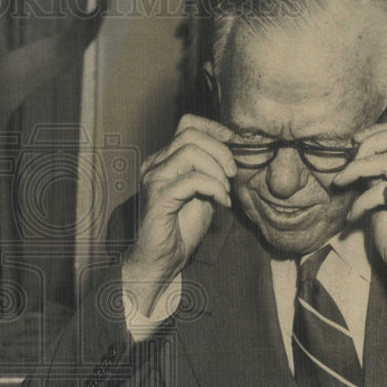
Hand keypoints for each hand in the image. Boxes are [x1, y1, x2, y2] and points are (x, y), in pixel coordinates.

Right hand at [123, 115, 234, 315]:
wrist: (162, 261)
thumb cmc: (180, 230)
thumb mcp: (203, 194)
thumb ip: (212, 172)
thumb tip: (231, 154)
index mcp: (163, 161)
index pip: (186, 125)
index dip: (212, 127)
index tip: (233, 141)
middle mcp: (154, 165)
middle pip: (190, 134)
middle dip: (220, 151)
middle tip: (232, 174)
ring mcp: (154, 179)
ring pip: (190, 152)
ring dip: (217, 170)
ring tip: (224, 191)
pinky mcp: (159, 196)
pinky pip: (193, 179)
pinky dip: (214, 188)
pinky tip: (221, 203)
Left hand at [333, 121, 386, 315]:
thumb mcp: (385, 202)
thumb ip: (377, 178)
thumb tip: (355, 159)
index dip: (379, 131)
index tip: (354, 143)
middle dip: (368, 144)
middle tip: (348, 164)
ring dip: (357, 170)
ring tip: (341, 184)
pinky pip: (383, 190)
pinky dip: (361, 201)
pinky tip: (353, 217)